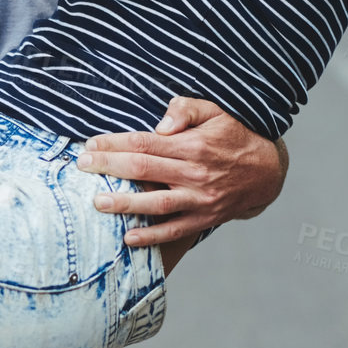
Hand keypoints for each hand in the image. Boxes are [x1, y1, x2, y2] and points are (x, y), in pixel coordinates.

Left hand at [74, 97, 287, 245]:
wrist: (266, 171)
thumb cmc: (233, 135)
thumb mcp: (215, 111)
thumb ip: (186, 109)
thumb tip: (160, 123)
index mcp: (194, 145)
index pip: (145, 144)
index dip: (114, 144)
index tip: (90, 145)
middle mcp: (195, 174)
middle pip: (144, 170)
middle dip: (109, 167)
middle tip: (81, 166)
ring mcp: (200, 200)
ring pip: (157, 204)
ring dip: (125, 204)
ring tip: (98, 202)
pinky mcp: (204, 219)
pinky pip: (175, 230)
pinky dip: (152, 236)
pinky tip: (128, 238)